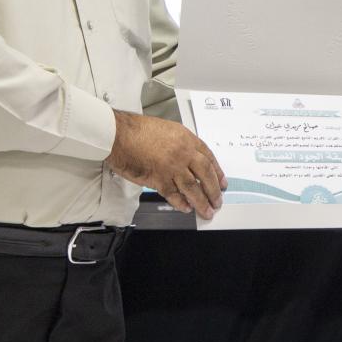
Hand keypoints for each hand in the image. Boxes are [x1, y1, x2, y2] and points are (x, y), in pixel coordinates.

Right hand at [105, 111, 225, 218]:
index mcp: (187, 139)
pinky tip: (186, 208)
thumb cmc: (138, 130)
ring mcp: (172, 167)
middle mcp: (183, 153)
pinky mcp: (158, 179)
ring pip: (193, 188)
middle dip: (214, 190)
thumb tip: (189, 158)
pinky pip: (173, 195)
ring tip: (206, 211)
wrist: (119, 134)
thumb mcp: (168, 129)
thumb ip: (181, 144)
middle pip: (206, 175)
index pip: (209, 158)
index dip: (218, 173)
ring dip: (201, 202)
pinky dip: (181, 203)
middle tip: (217, 201)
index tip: (222, 183)